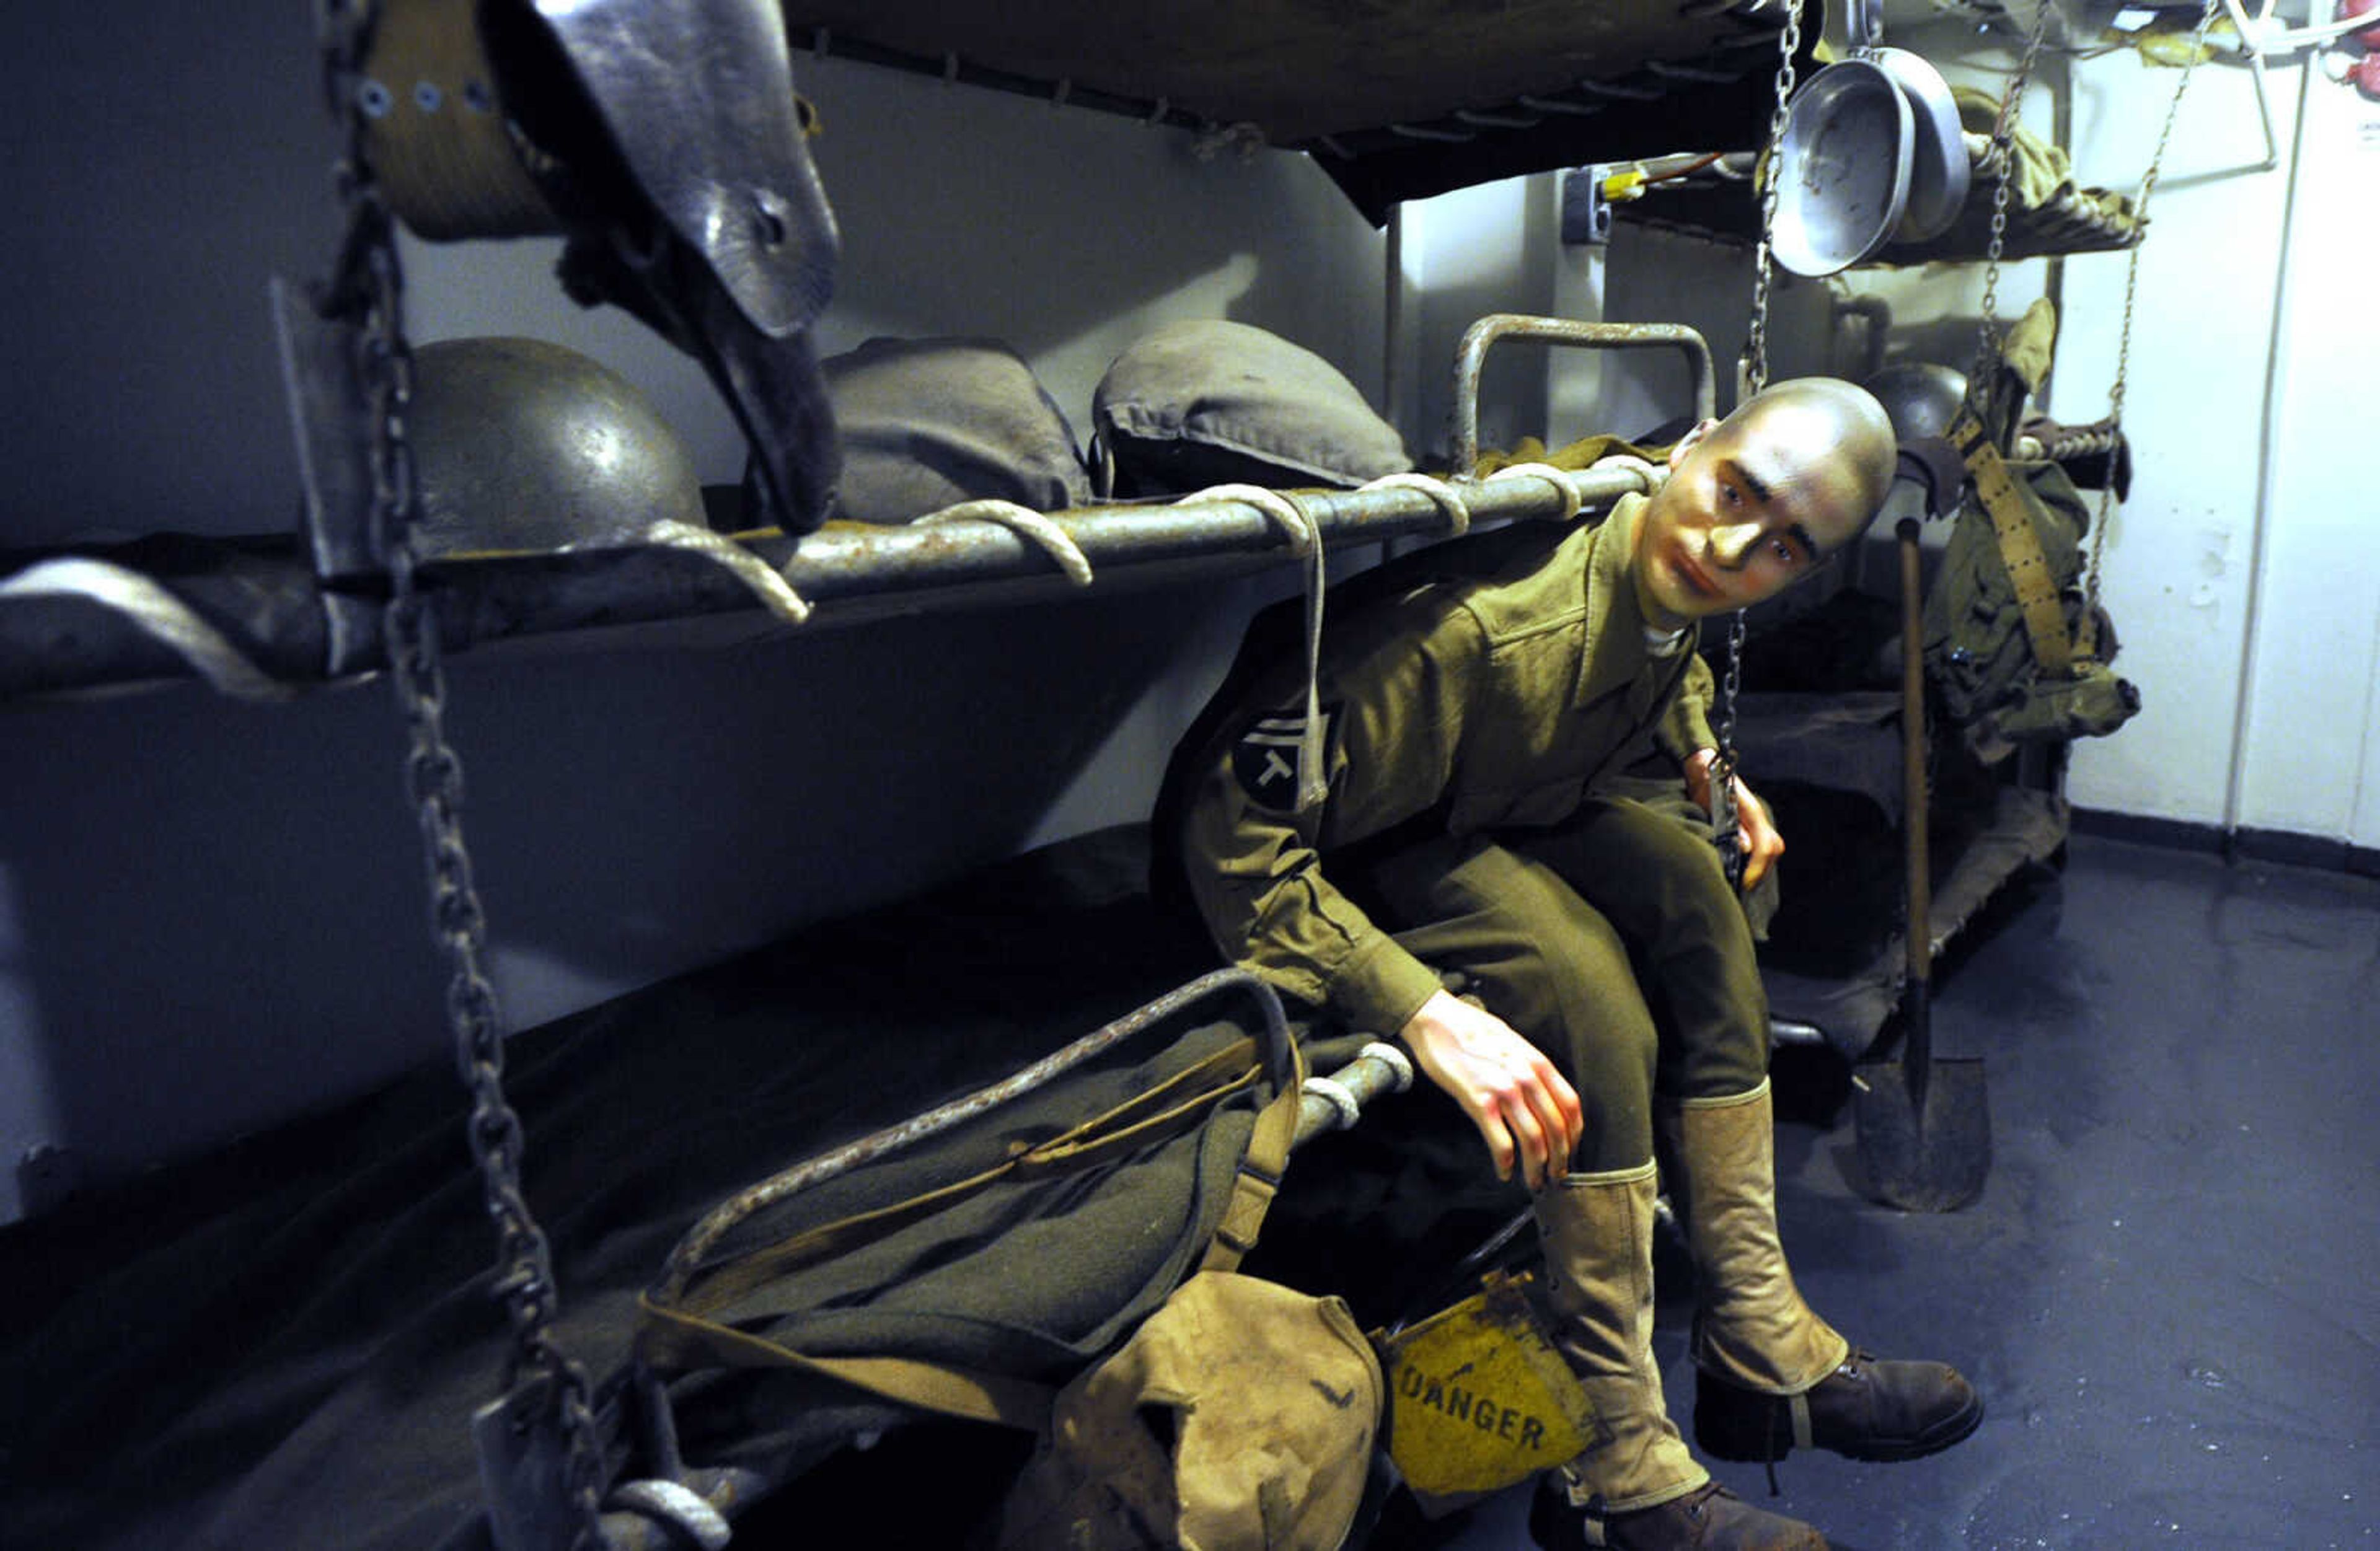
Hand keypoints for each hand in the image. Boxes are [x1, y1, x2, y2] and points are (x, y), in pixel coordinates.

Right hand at [1397, 990, 1582, 1189]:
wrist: (1437, 1020)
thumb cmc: (1472, 1032)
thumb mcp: (1514, 1044)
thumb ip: (1532, 1069)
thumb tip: (1544, 1098)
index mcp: (1538, 1063)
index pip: (1571, 1106)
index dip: (1574, 1135)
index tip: (1570, 1152)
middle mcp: (1527, 1078)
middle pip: (1556, 1129)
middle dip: (1559, 1160)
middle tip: (1556, 1178)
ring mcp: (1504, 1090)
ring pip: (1533, 1141)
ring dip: (1536, 1169)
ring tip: (1534, 1183)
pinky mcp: (1479, 1102)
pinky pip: (1501, 1143)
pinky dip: (1506, 1164)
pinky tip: (1504, 1172)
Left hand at [1685, 747, 1783, 892]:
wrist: (1707, 769)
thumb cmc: (1707, 786)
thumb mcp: (1713, 805)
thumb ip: (1730, 825)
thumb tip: (1746, 848)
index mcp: (1752, 813)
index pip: (1765, 846)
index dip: (1756, 867)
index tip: (1745, 882)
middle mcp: (1759, 818)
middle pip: (1773, 849)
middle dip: (1761, 871)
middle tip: (1745, 886)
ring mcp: (1756, 821)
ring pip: (1770, 848)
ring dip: (1760, 867)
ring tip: (1744, 881)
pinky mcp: (1751, 824)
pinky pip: (1762, 845)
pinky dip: (1756, 860)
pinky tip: (1744, 869)